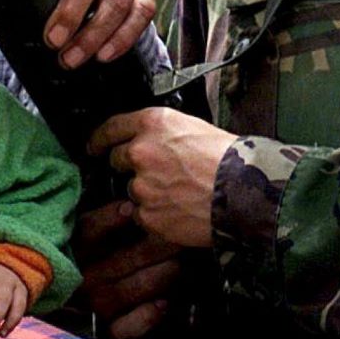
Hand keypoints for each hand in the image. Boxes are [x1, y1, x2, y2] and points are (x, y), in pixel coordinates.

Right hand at [74, 199, 183, 338]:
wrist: (73, 293)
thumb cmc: (95, 248)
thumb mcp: (90, 226)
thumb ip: (108, 214)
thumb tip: (131, 199)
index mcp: (74, 248)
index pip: (87, 232)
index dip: (108, 220)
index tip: (132, 208)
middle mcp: (81, 276)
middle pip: (117, 262)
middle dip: (151, 247)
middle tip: (176, 236)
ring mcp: (93, 303)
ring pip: (124, 292)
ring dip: (154, 278)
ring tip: (176, 265)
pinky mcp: (106, 327)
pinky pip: (122, 328)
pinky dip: (144, 318)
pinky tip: (163, 304)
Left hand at [88, 109, 236, 248]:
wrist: (245, 194)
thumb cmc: (229, 158)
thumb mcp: (194, 127)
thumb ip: (163, 133)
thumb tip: (149, 141)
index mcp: (152, 123)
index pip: (111, 127)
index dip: (100, 138)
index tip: (94, 146)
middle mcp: (140, 151)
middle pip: (117, 159)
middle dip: (130, 167)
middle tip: (157, 174)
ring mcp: (141, 185)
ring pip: (131, 190)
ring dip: (147, 193)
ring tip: (179, 194)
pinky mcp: (147, 215)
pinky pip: (142, 215)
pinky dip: (156, 215)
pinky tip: (179, 211)